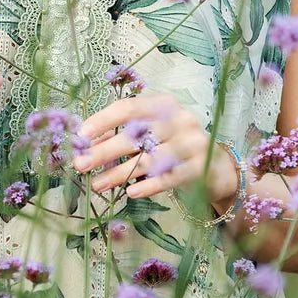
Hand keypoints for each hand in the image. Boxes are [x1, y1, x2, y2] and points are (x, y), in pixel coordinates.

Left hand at [71, 94, 239, 208]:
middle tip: (81, 164)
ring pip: (148, 159)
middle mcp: (179, 119)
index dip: (102, 120)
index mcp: (164, 104)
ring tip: (97, 185)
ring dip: (119, 173)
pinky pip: (169, 178)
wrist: (217, 168)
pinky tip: (130, 192)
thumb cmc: (175, 146)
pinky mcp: (200, 167)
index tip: (80, 135)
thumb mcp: (152, 134)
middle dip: (104, 151)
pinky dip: (148, 185)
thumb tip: (87, 145)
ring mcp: (192, 143)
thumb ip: (125, 135)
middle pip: (135, 135)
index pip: (128, 107)